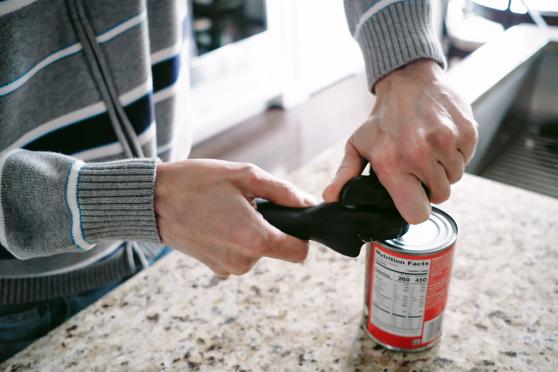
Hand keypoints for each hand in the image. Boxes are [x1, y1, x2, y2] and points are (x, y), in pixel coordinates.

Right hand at [154, 159, 315, 276]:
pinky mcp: (215, 268)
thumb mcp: (245, 176)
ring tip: (226, 210)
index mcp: (254, 239)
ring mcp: (227, 268)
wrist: (153, 199)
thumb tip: (307, 203)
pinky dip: (234, 240)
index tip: (290, 219)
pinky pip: (239, 255)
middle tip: (245, 204)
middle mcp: (243, 261)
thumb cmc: (198, 183)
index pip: (300, 253)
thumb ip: (283, 192)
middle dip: (270, 227)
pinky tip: (216, 221)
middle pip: (277, 249)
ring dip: (250, 232)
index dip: (301, 235)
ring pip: (257, 251)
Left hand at [323, 59, 477, 223]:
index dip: (416, 208)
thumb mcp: (357, 145)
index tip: (412, 195)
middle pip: (440, 196)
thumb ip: (345, 174)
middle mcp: (419, 154)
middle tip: (418, 165)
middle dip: (430, 185)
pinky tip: (441, 138)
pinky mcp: (466, 132)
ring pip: (455, 177)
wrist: (408, 79)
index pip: (417, 213)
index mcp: (391, 163)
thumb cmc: (382, 118)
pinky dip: (456, 153)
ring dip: (444, 168)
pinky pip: (467, 158)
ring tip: (428, 148)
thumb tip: (330, 197)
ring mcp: (445, 142)